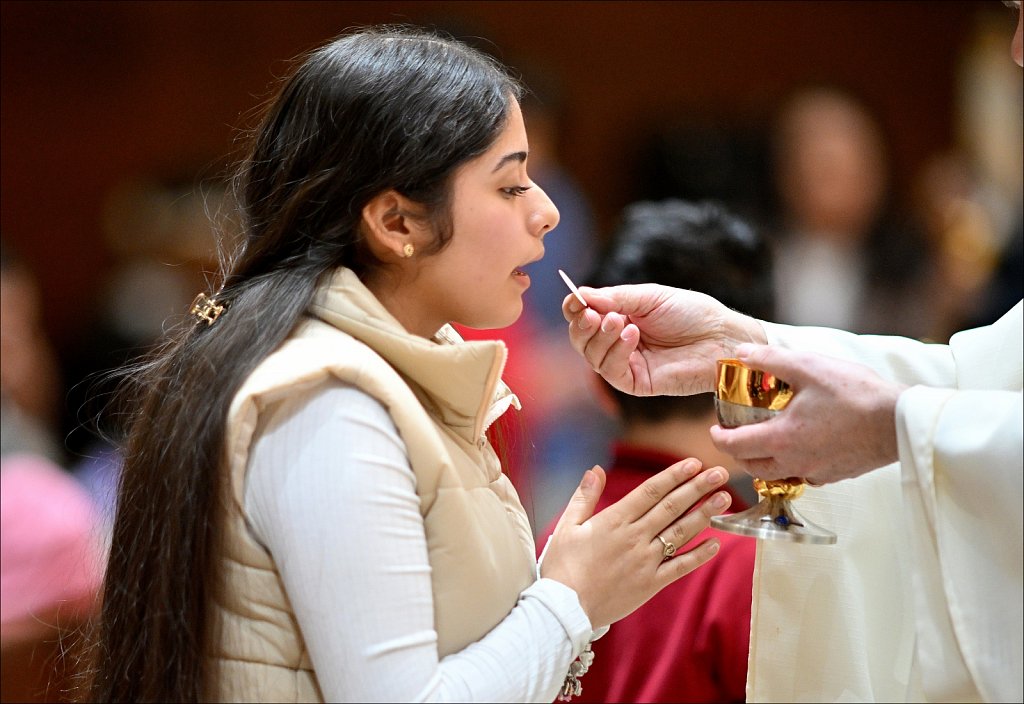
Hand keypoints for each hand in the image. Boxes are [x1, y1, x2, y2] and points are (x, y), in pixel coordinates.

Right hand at [540, 458, 732, 628]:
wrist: (564, 608)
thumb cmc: (562, 566)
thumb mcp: (567, 525)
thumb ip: (584, 496)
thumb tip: (596, 470)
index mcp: (614, 520)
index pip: (651, 492)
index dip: (674, 476)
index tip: (693, 463)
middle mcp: (634, 537)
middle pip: (672, 507)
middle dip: (697, 488)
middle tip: (719, 473)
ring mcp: (645, 561)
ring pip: (680, 533)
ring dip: (704, 514)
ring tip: (725, 498)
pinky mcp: (650, 584)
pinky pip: (680, 567)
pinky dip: (699, 555)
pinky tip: (715, 543)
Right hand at [562, 284, 765, 396]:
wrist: (721, 337)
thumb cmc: (691, 313)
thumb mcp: (650, 297)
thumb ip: (615, 298)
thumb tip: (581, 294)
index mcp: (619, 318)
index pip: (584, 316)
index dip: (574, 308)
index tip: (575, 300)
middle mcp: (618, 342)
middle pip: (581, 339)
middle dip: (581, 325)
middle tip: (591, 314)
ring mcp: (626, 364)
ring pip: (592, 356)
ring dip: (600, 337)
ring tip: (619, 322)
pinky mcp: (636, 382)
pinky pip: (611, 371)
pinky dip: (615, 352)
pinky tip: (631, 335)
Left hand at [709, 343, 905, 484]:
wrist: (900, 421)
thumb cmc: (854, 393)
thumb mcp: (808, 366)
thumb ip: (770, 359)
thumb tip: (740, 352)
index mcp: (781, 439)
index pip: (734, 447)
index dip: (718, 438)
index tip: (714, 429)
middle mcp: (794, 462)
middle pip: (752, 467)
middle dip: (738, 453)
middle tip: (735, 435)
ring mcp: (816, 472)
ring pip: (777, 474)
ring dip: (764, 460)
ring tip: (765, 439)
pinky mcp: (836, 475)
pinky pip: (804, 474)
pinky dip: (793, 463)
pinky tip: (802, 444)